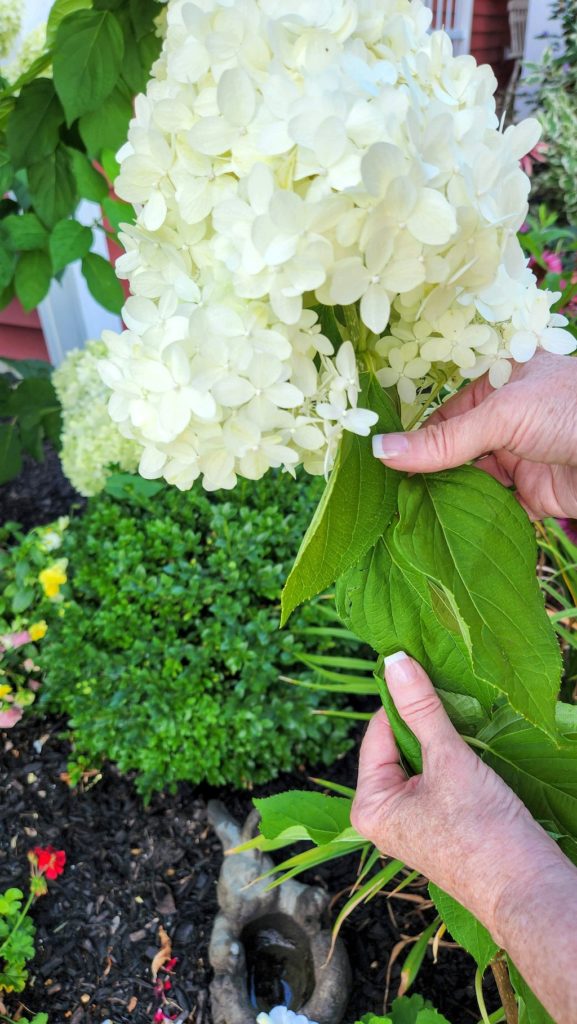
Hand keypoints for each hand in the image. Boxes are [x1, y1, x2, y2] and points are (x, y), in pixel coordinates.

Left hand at [351, 653, 564, 943]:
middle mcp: (382, 817)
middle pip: (396, 747)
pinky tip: (472, 748)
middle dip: (422, 722)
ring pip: (419, 762)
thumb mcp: (448, 759)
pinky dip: (451, 761)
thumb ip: (420, 708)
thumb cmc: (482, 831)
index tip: (424, 670)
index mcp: (369, 805)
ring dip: (440, 740)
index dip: (402, 701)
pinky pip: (436, 781)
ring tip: (464, 720)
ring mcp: (411, 825)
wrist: (527, 890)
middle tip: (449, 693)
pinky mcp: (438, 828)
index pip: (377, 732)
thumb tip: (394, 661)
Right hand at [372, 352, 576, 518]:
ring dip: (446, 495)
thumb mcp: (502, 415)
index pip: (444, 409)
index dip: (414, 433)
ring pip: (469, 479)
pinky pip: (491, 507)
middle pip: (454, 446)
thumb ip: (443, 441)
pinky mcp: (531, 493)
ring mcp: (519, 455)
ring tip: (406, 511)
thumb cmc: (572, 411)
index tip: (379, 457)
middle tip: (386, 489)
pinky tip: (442, 526)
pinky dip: (471, 517)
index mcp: (501, 381)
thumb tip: (382, 450)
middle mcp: (508, 417)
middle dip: (426, 468)